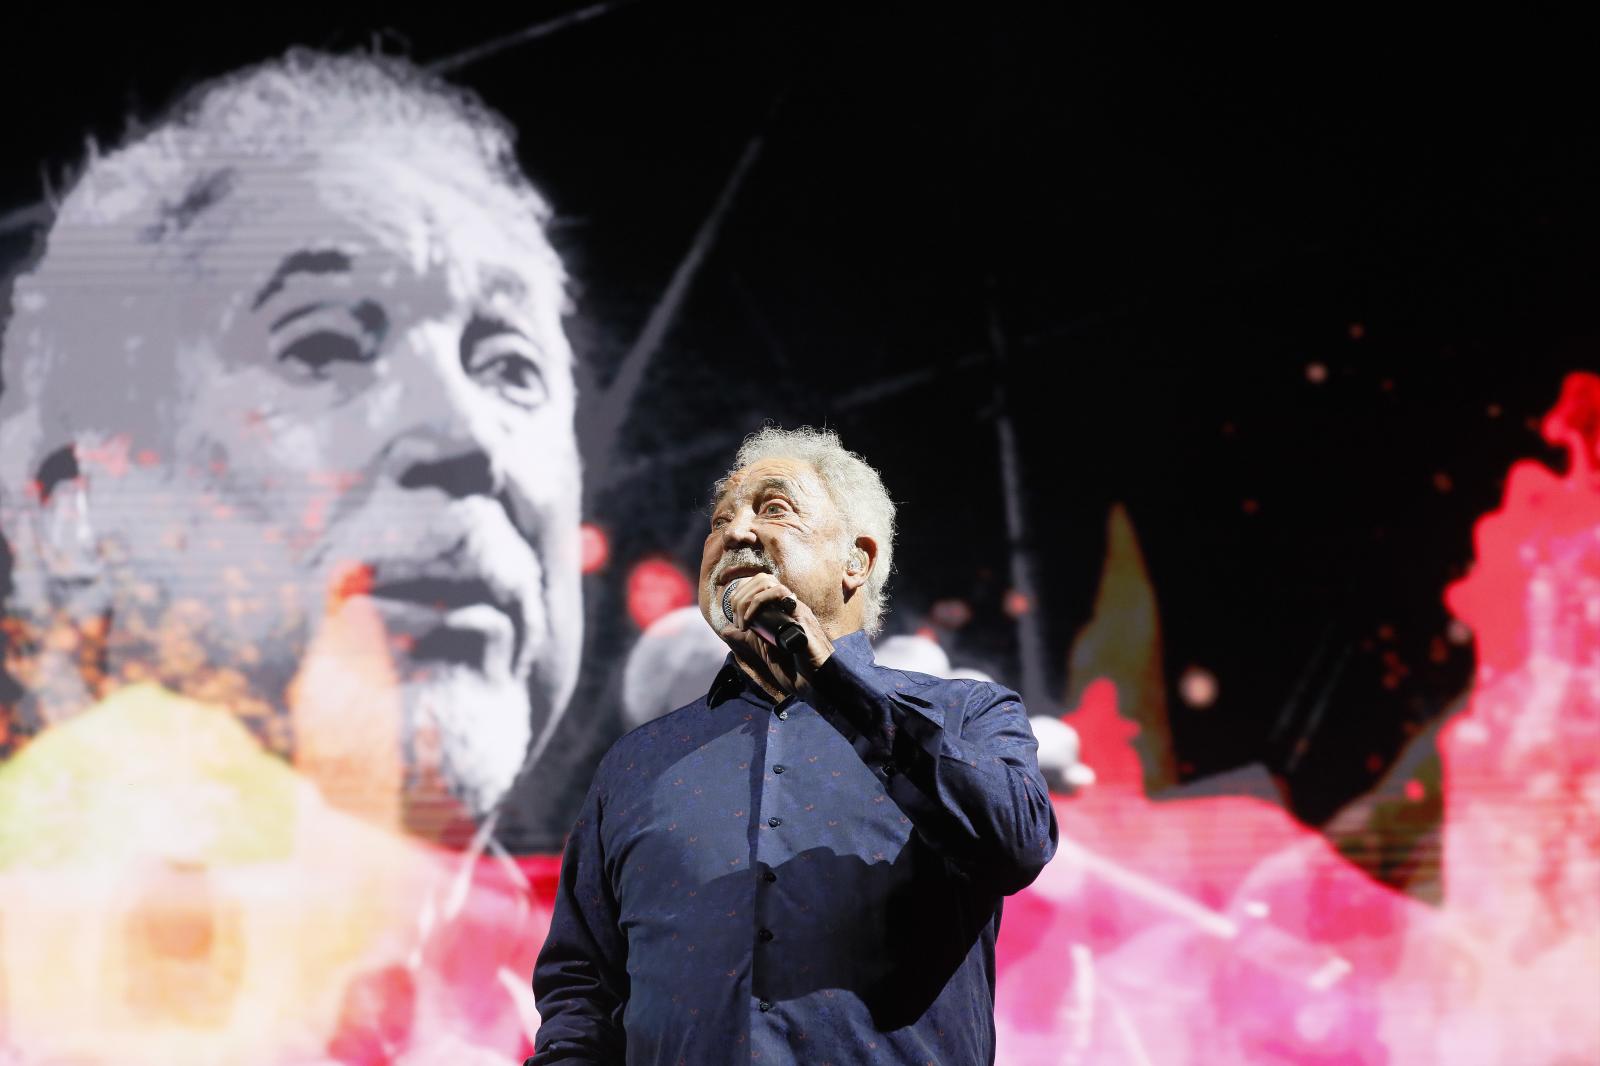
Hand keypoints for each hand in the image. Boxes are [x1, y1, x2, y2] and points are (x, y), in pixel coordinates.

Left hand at [720, 573, 834, 693]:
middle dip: (740, 597)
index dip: (740, 594)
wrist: (814, 683)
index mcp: (781, 610)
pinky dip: (758, 602)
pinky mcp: (801, 614)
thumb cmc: (795, 669)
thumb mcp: (763, 649)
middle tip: (738, 623)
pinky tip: (751, 620)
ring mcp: (795, 608)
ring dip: (747, 599)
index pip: (758, 584)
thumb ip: (747, 638)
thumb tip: (726, 630)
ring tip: (743, 622)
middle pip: (760, 579)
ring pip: (766, 581)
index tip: (735, 620)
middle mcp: (789, 605)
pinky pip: (779, 593)